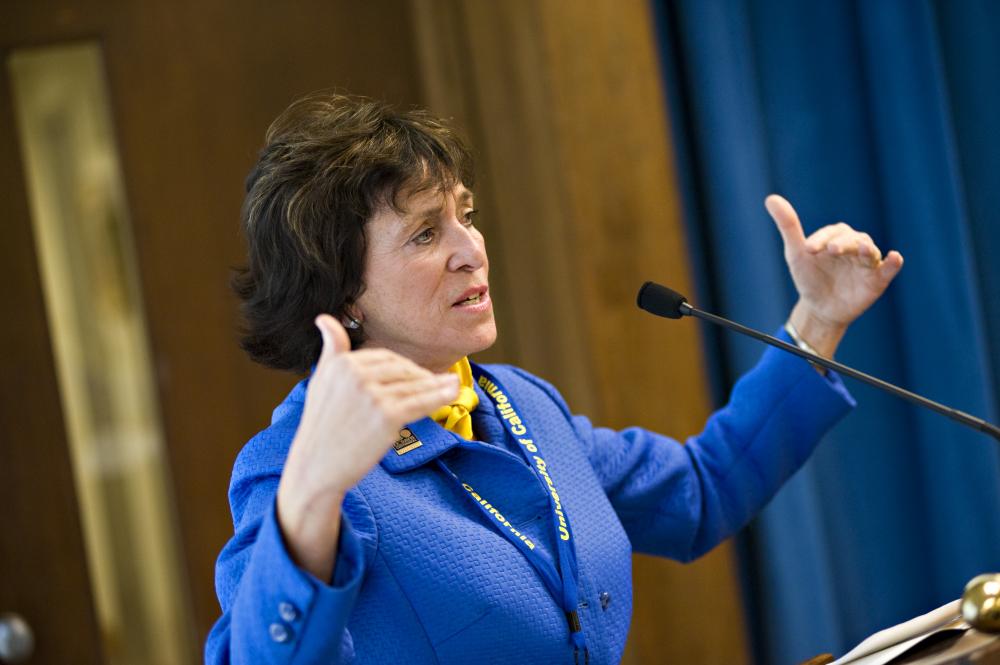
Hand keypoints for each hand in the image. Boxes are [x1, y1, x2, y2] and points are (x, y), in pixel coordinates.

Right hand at [276, 315, 457, 578]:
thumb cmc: (321, 427)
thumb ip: (331, 349)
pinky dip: (440, 398)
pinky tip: (453, 392)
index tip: (418, 376)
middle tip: (437, 384)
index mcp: (342, 363)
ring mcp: (373, 395)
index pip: (385, 358)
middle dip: (421, 377)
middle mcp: (356, 374)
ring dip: (438, 385)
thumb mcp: (321, 380)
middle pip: (402, 370)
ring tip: (454, 385)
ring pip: (414, 386)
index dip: (404, 368)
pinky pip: (420, 403)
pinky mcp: (387, 416)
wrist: (316, 467)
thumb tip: (325, 319)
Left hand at [766, 195, 903, 357]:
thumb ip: (788, 226)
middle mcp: (853, 246)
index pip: (832, 233)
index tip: (808, 250)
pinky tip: (895, 257)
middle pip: (853, 239)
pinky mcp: (877, 280)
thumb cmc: (809, 277)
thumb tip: (771, 198)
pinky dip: (893, 263)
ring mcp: (866, 263)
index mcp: (836, 237)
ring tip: (863, 249)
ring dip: (866, 249)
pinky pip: (888, 269)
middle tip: (832, 250)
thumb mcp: (797, 254)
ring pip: (870, 251)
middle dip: (843, 244)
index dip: (821, 240)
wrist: (819, 309)